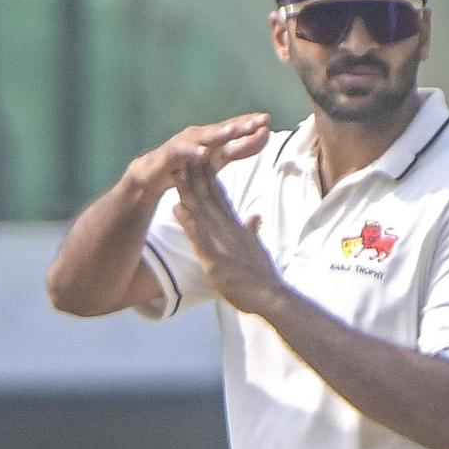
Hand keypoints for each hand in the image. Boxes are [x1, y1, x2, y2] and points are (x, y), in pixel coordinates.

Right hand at [125, 113, 271, 196]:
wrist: (152, 176)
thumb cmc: (188, 165)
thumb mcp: (217, 159)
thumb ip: (240, 149)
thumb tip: (266, 137)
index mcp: (212, 136)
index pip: (234, 127)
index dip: (250, 123)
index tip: (268, 119)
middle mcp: (199, 135)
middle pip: (223, 129)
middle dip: (242, 124)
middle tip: (260, 120)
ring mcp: (184, 143)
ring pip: (204, 137)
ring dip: (219, 133)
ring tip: (234, 131)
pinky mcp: (169, 155)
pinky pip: (181, 152)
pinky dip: (192, 152)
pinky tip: (203, 153)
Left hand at [173, 154, 284, 314]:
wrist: (272, 296)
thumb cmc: (263, 276)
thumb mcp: (257, 247)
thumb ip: (252, 229)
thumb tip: (255, 215)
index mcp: (235, 226)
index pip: (220, 195)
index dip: (208, 175)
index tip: (198, 157)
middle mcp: (229, 229)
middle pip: (209, 197)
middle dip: (195, 174)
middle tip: (184, 152)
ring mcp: (222, 243)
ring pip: (202, 211)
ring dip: (188, 190)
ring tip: (176, 170)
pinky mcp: (216, 260)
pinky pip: (200, 238)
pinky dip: (188, 222)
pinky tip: (177, 207)